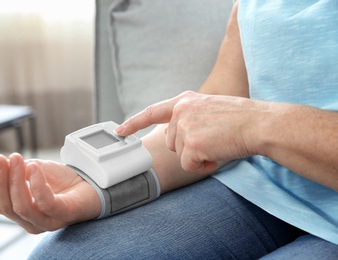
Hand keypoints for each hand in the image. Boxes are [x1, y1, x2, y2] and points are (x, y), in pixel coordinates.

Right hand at [0, 153, 100, 233]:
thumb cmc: (61, 180)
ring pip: (22, 206)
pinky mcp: (63, 215)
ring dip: (15, 180)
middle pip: (6, 206)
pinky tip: (34, 168)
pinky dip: (37, 184)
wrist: (91, 183)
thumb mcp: (32, 171)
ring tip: (17, 158)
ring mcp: (47, 221)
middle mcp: (30, 221)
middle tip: (0, 158)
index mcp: (20, 211)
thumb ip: (12, 171)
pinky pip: (45, 203)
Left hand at [116, 91, 266, 173]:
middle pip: (171, 141)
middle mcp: (181, 110)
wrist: (259, 123)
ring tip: (218, 144)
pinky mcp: (191, 143)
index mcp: (185, 100)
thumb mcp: (209, 108)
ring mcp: (185, 126)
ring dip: (197, 156)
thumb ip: (190, 116)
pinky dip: (203, 166)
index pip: (153, 111)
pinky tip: (218, 154)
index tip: (120, 130)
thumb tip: (177, 134)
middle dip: (188, 147)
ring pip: (180, 154)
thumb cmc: (241, 118)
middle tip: (212, 140)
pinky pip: (189, 165)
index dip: (134, 122)